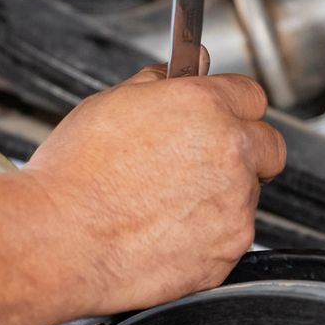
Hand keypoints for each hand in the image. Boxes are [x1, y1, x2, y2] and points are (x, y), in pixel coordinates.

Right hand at [22, 65, 285, 314]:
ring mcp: (234, 207)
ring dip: (220, 197)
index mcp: (205, 107)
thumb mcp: (110, 103)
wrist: (56, 240)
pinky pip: (229, 239)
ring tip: (163, 203)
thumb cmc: (74, 176)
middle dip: (244, 152)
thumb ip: (159, 83)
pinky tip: (162, 231)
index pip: (252, 96)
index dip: (232, 107)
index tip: (219, 118)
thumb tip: (182, 71)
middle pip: (268, 147)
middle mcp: (231, 153)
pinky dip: (206, 236)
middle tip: (200, 163)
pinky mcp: (226, 253)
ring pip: (247, 197)